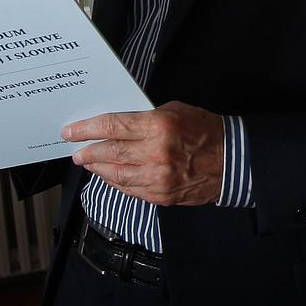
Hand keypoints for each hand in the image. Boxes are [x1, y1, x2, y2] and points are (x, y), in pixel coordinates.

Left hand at [63, 101, 223, 206]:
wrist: (233, 161)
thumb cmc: (206, 130)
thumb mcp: (176, 110)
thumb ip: (146, 117)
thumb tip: (118, 125)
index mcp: (159, 126)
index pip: (112, 126)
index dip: (87, 129)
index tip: (71, 131)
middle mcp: (155, 153)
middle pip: (109, 152)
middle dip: (87, 151)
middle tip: (76, 150)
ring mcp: (157, 178)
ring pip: (115, 174)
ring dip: (98, 168)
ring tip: (89, 162)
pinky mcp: (160, 195)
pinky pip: (129, 188)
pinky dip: (115, 181)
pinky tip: (109, 174)